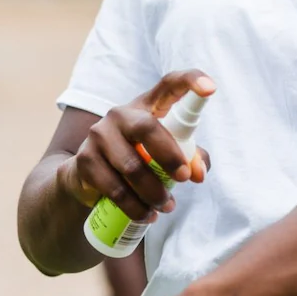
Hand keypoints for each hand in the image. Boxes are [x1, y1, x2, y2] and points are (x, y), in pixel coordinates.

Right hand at [55, 70, 213, 224]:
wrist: (88, 176)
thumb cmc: (137, 158)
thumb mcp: (165, 153)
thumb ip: (190, 157)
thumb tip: (199, 173)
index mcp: (147, 106)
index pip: (169, 83)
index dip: (191, 81)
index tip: (211, 89)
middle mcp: (120, 114)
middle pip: (146, 127)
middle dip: (169, 156)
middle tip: (183, 179)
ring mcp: (99, 135)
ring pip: (132, 166)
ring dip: (154, 192)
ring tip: (166, 206)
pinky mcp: (85, 160)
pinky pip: (115, 188)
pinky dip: (135, 206)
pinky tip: (145, 214)